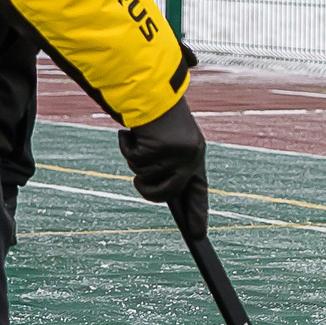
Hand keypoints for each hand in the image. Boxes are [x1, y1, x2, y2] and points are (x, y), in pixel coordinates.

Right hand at [118, 98, 207, 235]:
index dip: (198, 213)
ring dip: (134, 162)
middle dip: (146, 189)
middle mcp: (190, 157)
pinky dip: (127, 146)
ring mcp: (176, 153)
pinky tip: (133, 132)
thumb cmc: (156, 115)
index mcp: (195, 155)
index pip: (198, 190)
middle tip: (139, 180)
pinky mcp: (160, 147)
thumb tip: (164, 194)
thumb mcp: (167, 142)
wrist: (150, 88)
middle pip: (165, 193)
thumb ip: (167, 165)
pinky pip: (134, 160)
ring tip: (140, 140)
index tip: (198, 236)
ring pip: (145, 176)